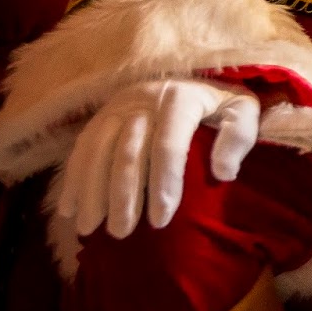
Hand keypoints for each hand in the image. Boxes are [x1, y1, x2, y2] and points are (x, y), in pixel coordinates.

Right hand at [56, 79, 259, 238]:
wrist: (191, 77)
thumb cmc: (219, 104)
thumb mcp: (242, 110)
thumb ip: (239, 136)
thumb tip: (224, 172)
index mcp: (182, 98)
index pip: (168, 144)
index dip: (164, 183)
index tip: (160, 220)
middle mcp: (145, 97)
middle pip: (128, 151)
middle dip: (123, 195)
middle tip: (122, 233)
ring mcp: (119, 105)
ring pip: (98, 149)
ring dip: (92, 190)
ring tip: (91, 227)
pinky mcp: (101, 114)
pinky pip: (82, 146)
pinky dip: (74, 178)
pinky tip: (69, 208)